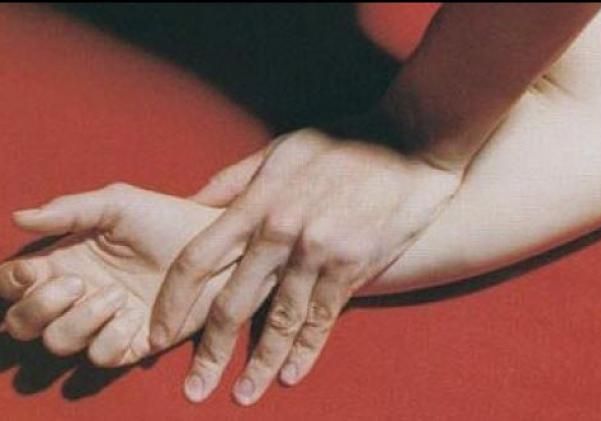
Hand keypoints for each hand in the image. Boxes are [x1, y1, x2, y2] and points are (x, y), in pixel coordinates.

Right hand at [0, 184, 231, 365]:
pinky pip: (102, 357)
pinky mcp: (134, 342)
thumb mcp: (118, 204)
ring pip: (58, 343)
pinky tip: (132, 313)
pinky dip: (110, 337)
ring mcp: (105, 322)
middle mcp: (78, 296)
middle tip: (75, 284)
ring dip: (79, 320)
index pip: (13, 283)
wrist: (216, 243)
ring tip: (116, 294)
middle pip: (21, 323)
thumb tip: (18, 218)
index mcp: (65, 261)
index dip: (10, 283)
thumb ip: (70, 210)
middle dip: (37, 309)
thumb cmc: (168, 219)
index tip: (34, 270)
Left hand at [149, 126, 461, 404]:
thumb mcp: (281, 148)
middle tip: (194, 390)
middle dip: (210, 353)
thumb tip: (188, 206)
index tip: (159, 333)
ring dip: (261, 364)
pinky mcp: (354, 265)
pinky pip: (323, 317)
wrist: (412, 142)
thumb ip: (233, 180)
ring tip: (243, 395)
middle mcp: (282, 231)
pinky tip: (290, 375)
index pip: (197, 259)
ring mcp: (320, 251)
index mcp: (258, 201)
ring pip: (280, 320)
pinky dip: (306, 350)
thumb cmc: (343, 142)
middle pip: (233, 303)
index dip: (173, 302)